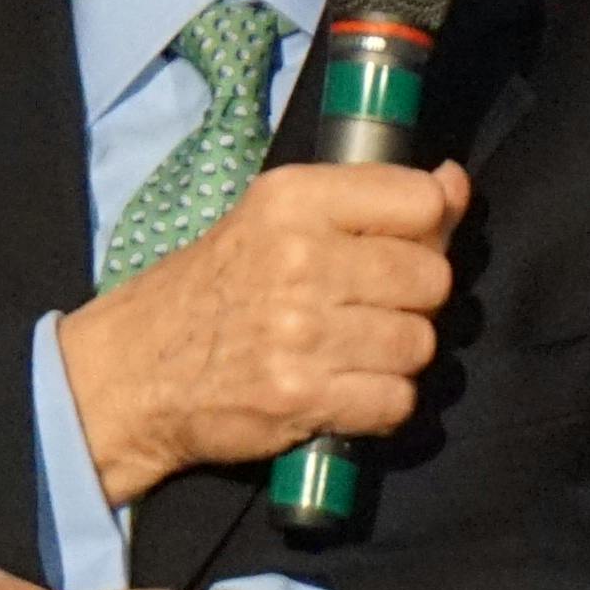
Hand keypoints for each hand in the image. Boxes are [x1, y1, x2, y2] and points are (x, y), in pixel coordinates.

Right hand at [56, 158, 471, 504]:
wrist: (134, 374)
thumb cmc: (212, 291)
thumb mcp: (275, 220)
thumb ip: (369, 200)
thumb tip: (455, 185)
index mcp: (293, 199)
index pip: (420, 202)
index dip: (429, 231)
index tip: (401, 249)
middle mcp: (300, 259)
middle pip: (430, 279)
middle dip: (415, 301)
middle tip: (373, 311)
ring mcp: (302, 332)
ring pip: (419, 344)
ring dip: (399, 357)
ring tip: (356, 353)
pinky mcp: (303, 397)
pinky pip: (396, 401)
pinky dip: (382, 404)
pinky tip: (348, 391)